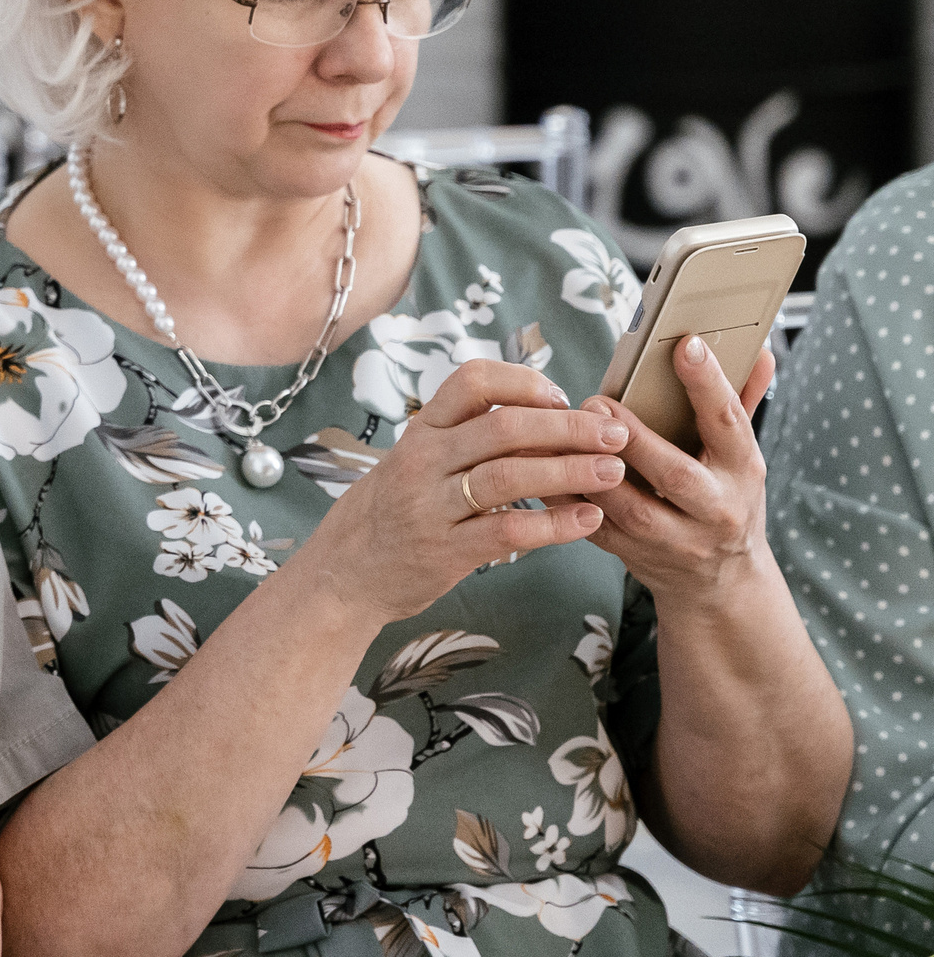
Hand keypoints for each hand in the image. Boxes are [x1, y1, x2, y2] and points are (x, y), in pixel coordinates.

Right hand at [290, 360, 628, 626]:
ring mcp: (431, 506)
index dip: (524, 383)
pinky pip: (508, 532)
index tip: (562, 396)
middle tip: (613, 433)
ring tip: (613, 471)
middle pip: (503, 427)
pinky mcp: (445, 551)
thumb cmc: (389, 514)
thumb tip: (536, 415)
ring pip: (508, 476)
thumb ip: (461, 438)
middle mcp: (423, 461)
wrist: (343, 574)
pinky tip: (588, 519)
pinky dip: (555, 524)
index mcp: (421, 431)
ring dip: (569, 470)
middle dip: (568, 427)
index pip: (472, 382)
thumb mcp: (411, 461)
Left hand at [583, 339, 776, 601]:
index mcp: (742, 472)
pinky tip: (540, 468)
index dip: (708, 385)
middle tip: (598, 399)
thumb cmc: (726, 499)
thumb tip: (762, 350)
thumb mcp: (741, 457)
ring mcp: (673, 539)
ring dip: (588, 469)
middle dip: (636, 439)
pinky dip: (564, 498)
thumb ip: (742, 401)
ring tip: (557, 430)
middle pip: (675, 474)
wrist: (720, 582)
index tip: (685, 345)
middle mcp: (713, 509)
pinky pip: (593, 527)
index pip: (729, 423)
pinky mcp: (633, 555)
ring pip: (628, 508)